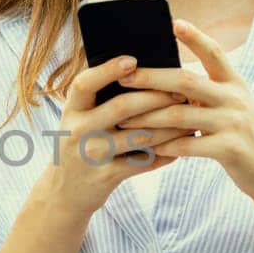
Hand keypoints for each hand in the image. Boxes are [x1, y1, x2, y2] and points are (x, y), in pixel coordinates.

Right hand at [36, 54, 194, 218]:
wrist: (63, 192)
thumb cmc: (79, 143)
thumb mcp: (78, 118)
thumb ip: (98, 97)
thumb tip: (138, 68)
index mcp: (71, 110)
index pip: (86, 83)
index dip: (108, 70)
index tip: (133, 60)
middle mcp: (78, 131)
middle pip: (122, 107)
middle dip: (156, 97)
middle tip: (181, 91)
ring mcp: (92, 155)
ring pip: (140, 136)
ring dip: (169, 126)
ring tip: (189, 116)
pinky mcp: (107, 176)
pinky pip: (144, 162)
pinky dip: (165, 153)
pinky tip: (181, 144)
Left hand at [110, 18, 253, 201]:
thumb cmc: (245, 136)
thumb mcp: (234, 107)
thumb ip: (209, 92)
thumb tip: (170, 77)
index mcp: (235, 84)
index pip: (214, 53)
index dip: (195, 37)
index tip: (174, 22)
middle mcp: (235, 99)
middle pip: (187, 81)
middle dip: (152, 78)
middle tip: (124, 77)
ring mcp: (234, 123)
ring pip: (180, 115)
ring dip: (148, 118)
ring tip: (123, 122)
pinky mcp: (231, 149)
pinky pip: (188, 145)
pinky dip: (165, 146)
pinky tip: (146, 148)